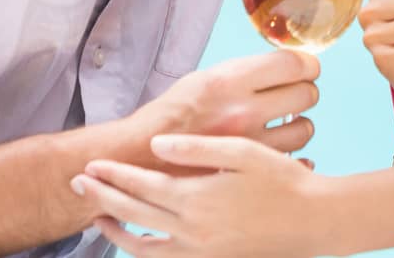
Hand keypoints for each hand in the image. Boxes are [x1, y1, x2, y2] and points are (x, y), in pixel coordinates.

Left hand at [75, 135, 324, 257]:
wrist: (315, 222)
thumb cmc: (282, 181)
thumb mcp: (243, 153)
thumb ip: (197, 148)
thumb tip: (156, 146)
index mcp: (197, 199)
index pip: (142, 186)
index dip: (114, 174)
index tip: (90, 164)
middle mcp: (192, 230)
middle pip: (134, 215)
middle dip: (103, 197)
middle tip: (78, 183)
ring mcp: (201, 251)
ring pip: (144, 248)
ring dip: (117, 233)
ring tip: (99, 219)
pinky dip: (145, 252)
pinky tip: (139, 240)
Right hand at [133, 49, 320, 158]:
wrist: (142, 157)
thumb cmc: (174, 115)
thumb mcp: (204, 78)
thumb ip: (245, 73)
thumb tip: (284, 66)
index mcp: (231, 80)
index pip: (294, 63)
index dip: (306, 64)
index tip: (305, 68)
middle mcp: (244, 109)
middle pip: (307, 94)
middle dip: (305, 91)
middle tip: (294, 94)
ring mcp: (251, 143)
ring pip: (305, 128)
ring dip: (300, 123)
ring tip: (285, 123)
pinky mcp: (251, 170)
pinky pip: (294, 157)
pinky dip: (293, 152)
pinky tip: (280, 147)